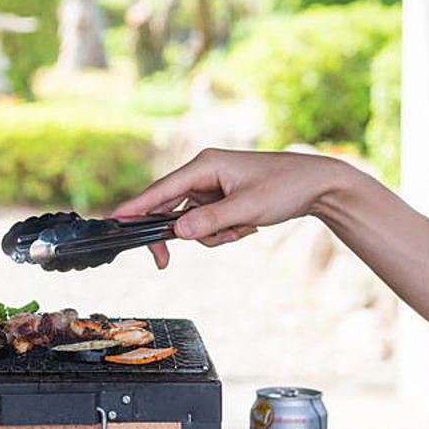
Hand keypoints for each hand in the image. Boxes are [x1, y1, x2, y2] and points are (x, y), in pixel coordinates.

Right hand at [111, 148, 357, 268]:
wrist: (316, 185)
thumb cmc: (285, 188)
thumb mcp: (247, 208)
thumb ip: (209, 221)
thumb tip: (176, 232)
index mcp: (204, 165)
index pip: (159, 190)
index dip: (134, 208)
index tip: (113, 221)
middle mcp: (203, 173)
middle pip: (166, 208)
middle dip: (172, 235)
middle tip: (164, 264)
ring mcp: (211, 187)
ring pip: (188, 221)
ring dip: (208, 235)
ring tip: (240, 230)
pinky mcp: (220, 199)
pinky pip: (205, 223)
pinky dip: (221, 233)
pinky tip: (245, 228)